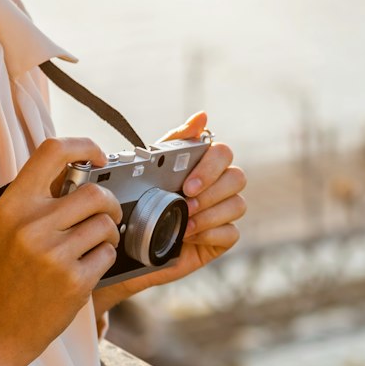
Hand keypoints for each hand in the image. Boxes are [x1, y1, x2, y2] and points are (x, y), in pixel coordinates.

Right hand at [0, 137, 122, 365]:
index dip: (83, 145)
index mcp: (13, 204)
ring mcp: (53, 254)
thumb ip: (37, 199)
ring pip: (107, 224)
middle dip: (110, 203)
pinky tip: (86, 268)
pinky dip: (105, 258)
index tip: (98, 155)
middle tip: (106, 214)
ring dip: (108, 233)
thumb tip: (80, 169)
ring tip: (92, 245)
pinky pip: (108, 253)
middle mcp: (32, 225)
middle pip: (95, 193)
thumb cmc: (3, 275)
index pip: (52, 151)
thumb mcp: (7, 227)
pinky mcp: (74, 281)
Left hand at [105, 111, 244, 298]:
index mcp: (202, 165)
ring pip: (238, 204)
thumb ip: (176, 141)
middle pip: (237, 177)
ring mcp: (222, 213)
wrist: (126, 249)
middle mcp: (217, 186)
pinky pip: (231, 233)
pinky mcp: (221, 239)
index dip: (210, 167)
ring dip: (209, 215)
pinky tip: (189, 238)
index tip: (188, 185)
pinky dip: (210, 234)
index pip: (223, 153)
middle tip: (185, 204)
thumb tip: (202, 116)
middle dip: (211, 192)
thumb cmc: (139, 205)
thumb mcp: (151, 170)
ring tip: (183, 224)